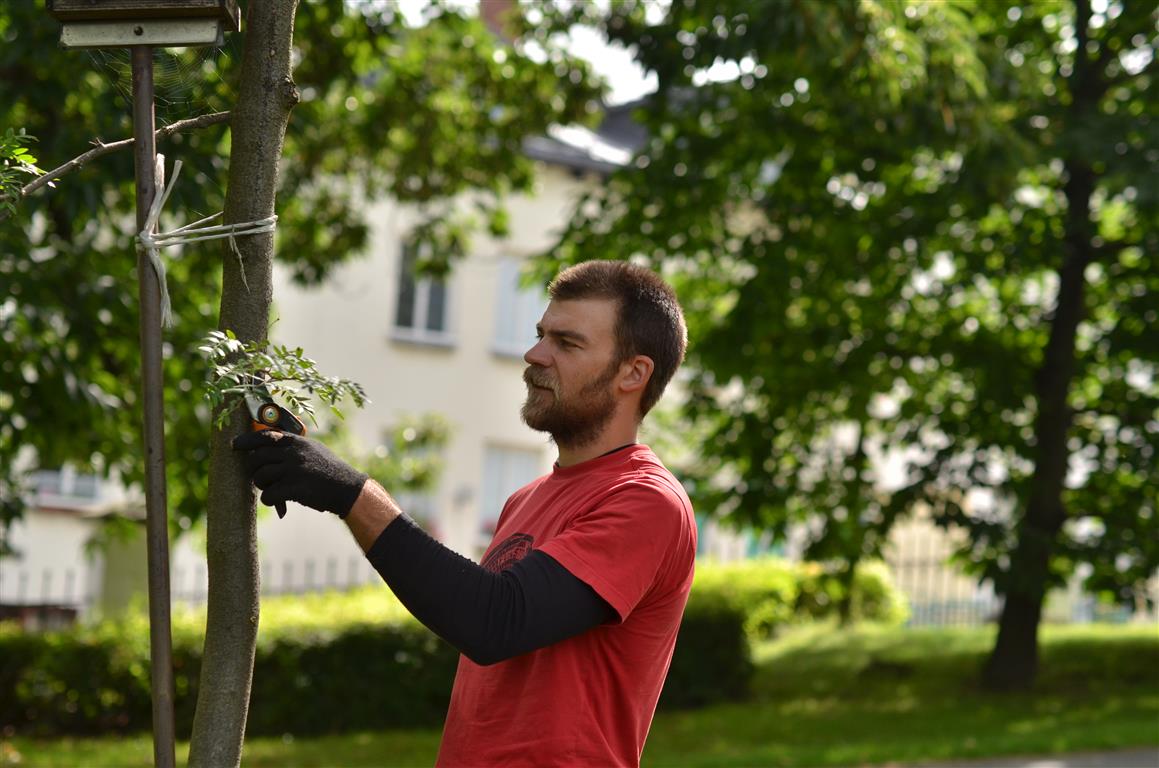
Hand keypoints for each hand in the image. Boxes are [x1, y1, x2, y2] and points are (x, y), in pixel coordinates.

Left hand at [232, 430, 367, 518]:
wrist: (347, 488)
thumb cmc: (329, 470)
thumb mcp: (313, 449)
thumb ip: (293, 446)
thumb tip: (268, 443)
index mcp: (296, 441)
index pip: (264, 436)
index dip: (246, 441)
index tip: (234, 445)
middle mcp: (293, 453)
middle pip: (256, 458)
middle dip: (253, 470)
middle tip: (261, 478)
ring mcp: (293, 470)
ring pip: (259, 478)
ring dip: (263, 487)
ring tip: (274, 491)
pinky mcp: (293, 488)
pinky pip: (268, 496)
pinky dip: (270, 501)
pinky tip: (279, 503)